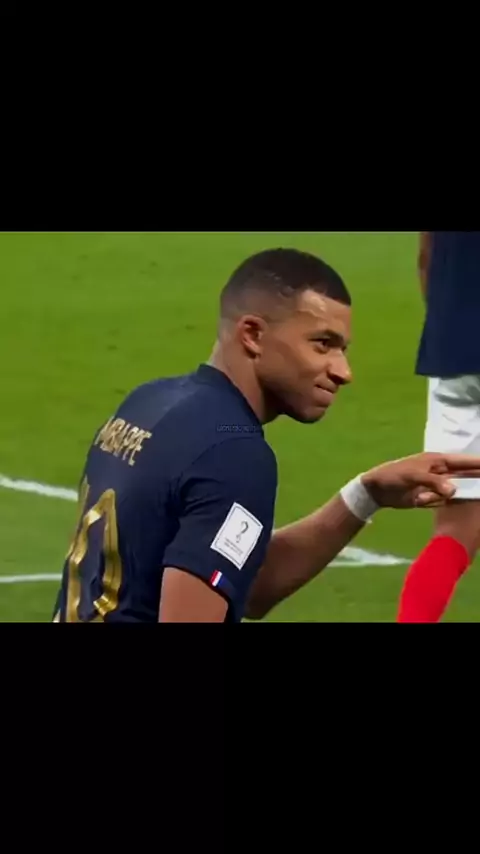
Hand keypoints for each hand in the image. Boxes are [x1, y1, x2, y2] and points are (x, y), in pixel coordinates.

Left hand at [361, 452, 479, 509]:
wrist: (377, 490)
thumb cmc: (394, 476)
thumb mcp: (413, 476)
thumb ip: (433, 482)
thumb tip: (454, 490)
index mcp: (437, 461)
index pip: (463, 462)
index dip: (478, 464)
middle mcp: (441, 472)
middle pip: (464, 476)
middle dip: (476, 479)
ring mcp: (436, 486)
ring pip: (456, 490)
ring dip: (462, 494)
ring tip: (455, 495)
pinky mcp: (431, 498)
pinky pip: (444, 501)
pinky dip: (444, 502)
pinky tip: (444, 502)